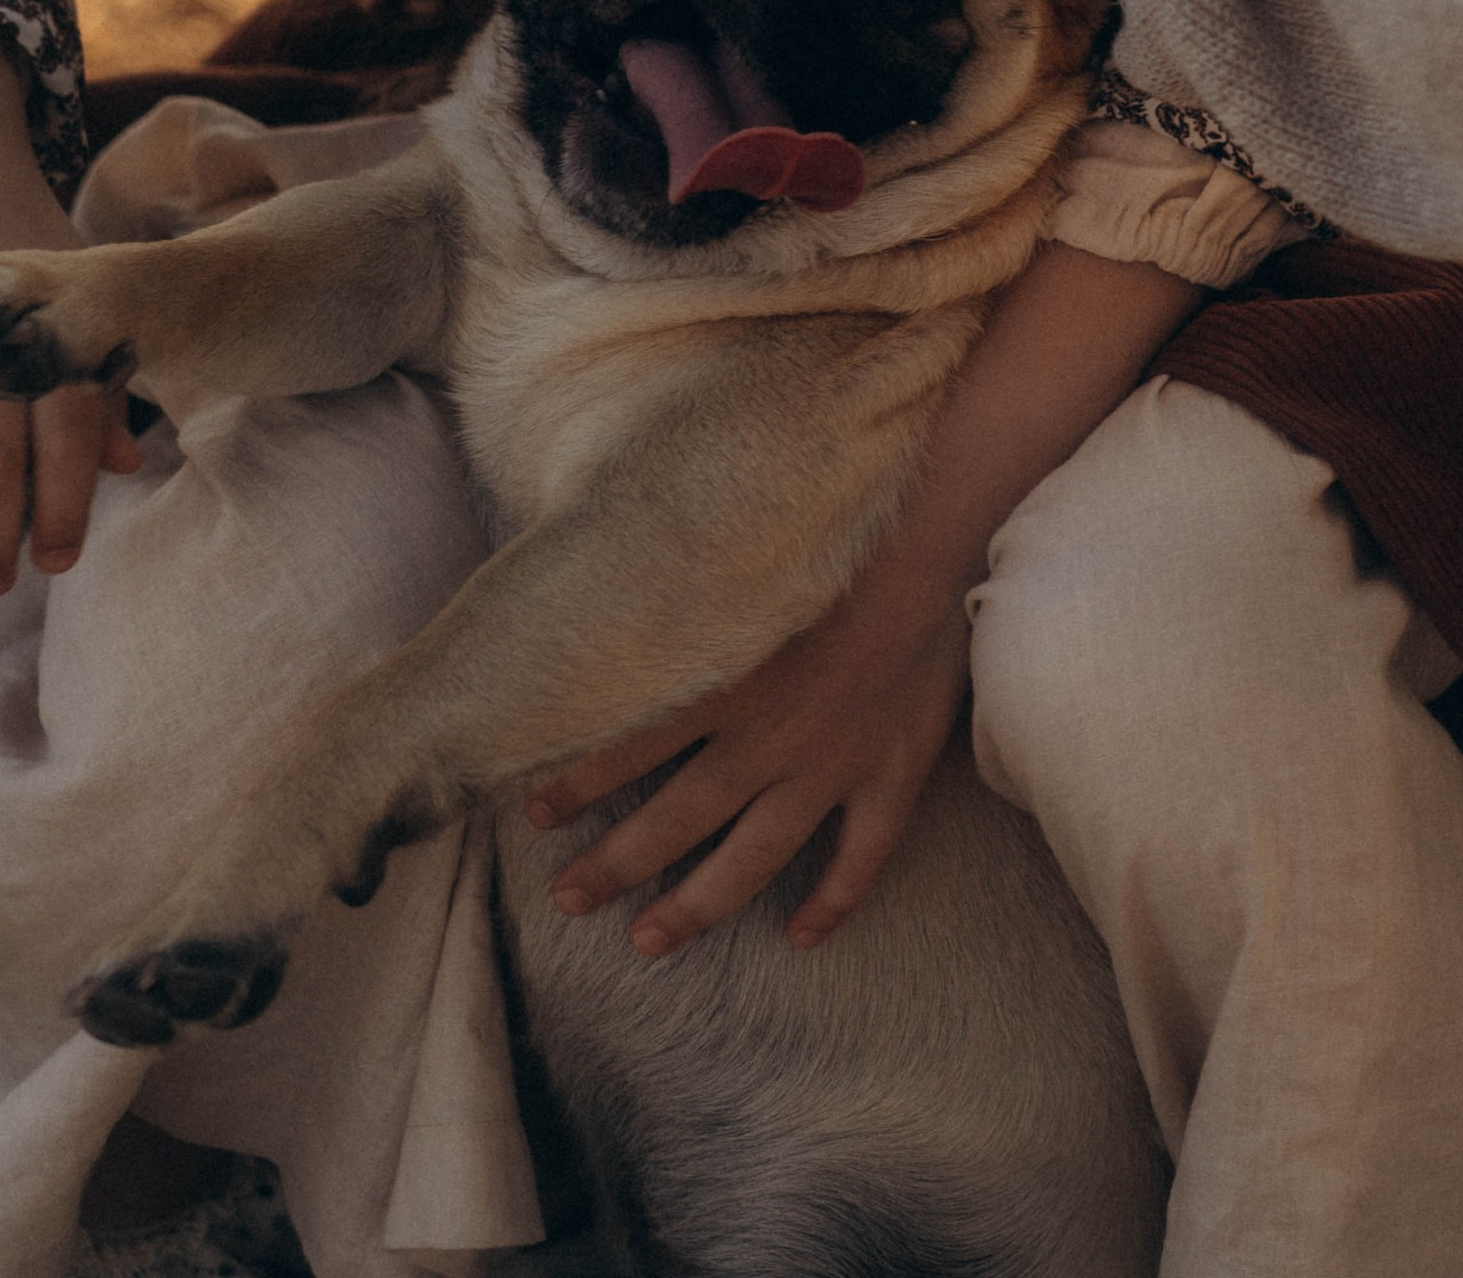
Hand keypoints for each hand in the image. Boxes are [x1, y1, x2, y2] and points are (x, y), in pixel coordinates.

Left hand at [521, 549, 973, 956]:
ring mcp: (833, 761)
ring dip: (698, 904)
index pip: (626, 745)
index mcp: (721, 678)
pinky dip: (834, 901)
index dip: (574, 782)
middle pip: (678, 818)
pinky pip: (862, 855)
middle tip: (570, 900)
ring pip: (754, 856)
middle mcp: (767, 734)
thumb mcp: (725, 541)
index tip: (532, 814)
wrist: (930, 529)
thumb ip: (664, 574)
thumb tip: (595, 567)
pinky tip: (800, 938)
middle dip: (617, 864)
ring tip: (648, 942)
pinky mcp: (892, 767)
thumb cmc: (829, 521)